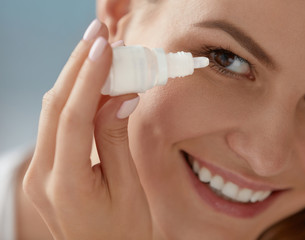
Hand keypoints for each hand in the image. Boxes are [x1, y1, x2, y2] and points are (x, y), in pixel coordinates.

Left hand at [23, 20, 152, 239]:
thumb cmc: (125, 233)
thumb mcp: (129, 190)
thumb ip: (117, 141)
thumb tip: (120, 97)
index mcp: (67, 186)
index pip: (74, 117)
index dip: (90, 78)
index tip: (106, 47)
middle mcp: (43, 177)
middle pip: (54, 106)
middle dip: (77, 66)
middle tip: (98, 36)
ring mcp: (39, 173)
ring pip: (51, 112)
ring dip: (75, 79)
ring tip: (98, 53)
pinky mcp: (45, 170)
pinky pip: (55, 125)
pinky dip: (74, 100)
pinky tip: (91, 85)